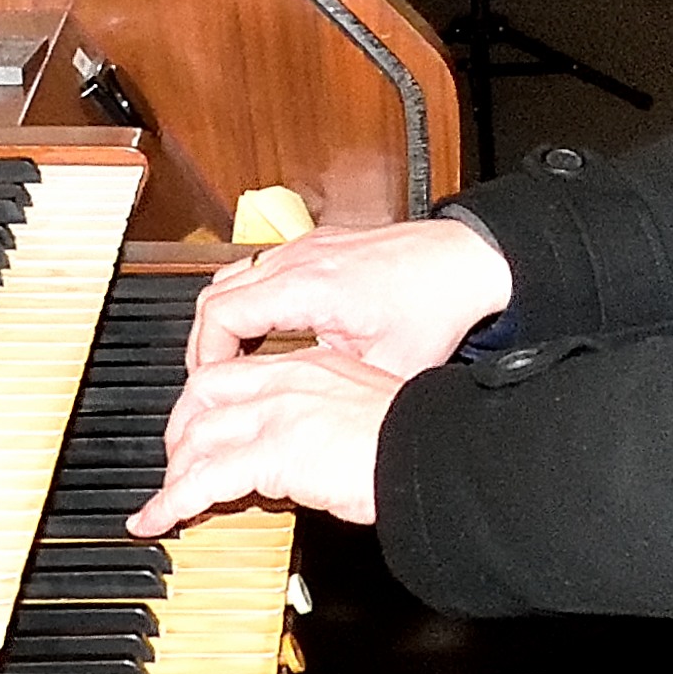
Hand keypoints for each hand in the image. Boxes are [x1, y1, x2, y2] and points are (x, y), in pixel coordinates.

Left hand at [134, 348, 403, 534]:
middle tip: (176, 462)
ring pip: (197, 435)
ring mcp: (276, 414)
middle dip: (180, 430)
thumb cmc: (420, 438)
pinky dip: (172, 501)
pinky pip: (204, 479)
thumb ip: (333, 425)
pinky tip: (158, 518)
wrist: (435, 450)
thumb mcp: (369, 416)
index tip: (203, 426)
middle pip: (203, 393)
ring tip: (164, 498)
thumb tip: (317, 457)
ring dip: (175, 470)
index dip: (210, 401)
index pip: (241, 374)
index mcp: (313, 366)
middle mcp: (288, 381)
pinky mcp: (272, 453)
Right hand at [186, 215, 514, 376]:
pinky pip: (260, 269)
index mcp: (307, 288)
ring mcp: (305, 248)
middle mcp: (298, 261)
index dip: (205, 357)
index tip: (211, 388)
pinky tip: (268, 332)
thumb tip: (308, 428)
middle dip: (206, 343)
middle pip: (214, 295)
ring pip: (233, 277)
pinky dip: (249, 300)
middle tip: (213, 382)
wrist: (467, 260)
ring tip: (235, 361)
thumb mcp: (386, 368)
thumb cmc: (436, 302)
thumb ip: (336, 394)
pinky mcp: (317, 245)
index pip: (220, 316)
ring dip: (226, 319)